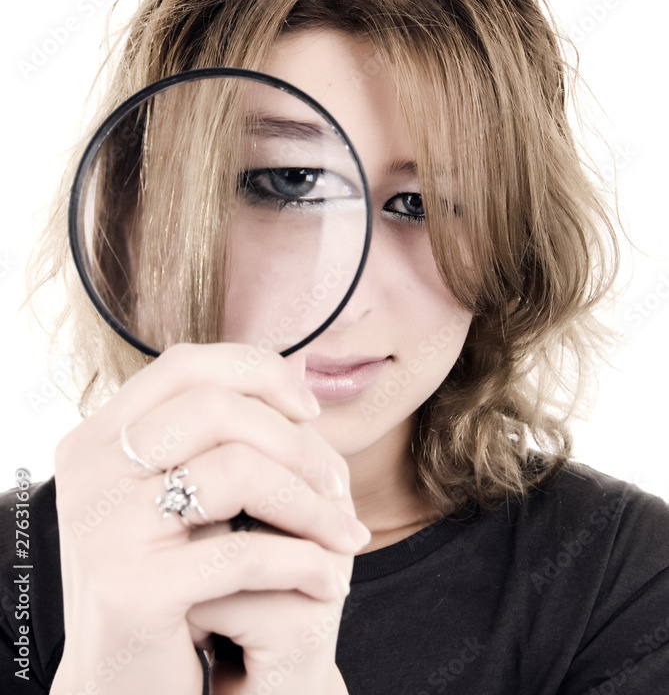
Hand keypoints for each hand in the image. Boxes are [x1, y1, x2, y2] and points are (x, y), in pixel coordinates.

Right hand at [50, 343, 368, 694]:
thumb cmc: (165, 580)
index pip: (185, 365)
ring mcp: (103, 527)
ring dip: (311, 504)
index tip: (309, 409)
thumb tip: (302, 371)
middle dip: (294, 441)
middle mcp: (89, 472)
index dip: (257, 372)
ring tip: (346, 535)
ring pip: (236, 471)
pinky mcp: (130, 587)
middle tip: (337, 482)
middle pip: (215, 407)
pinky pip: (244, 552)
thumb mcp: (175, 494)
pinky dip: (304, 562)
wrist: (122, 687)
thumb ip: (214, 435)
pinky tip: (328, 579)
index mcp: (97, 438)